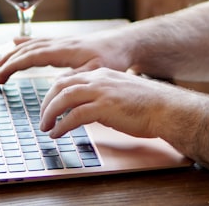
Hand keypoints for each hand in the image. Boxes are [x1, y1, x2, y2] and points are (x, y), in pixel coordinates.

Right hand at [0, 30, 130, 83]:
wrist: (124, 44)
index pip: (32, 57)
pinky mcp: (66, 43)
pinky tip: (17, 44)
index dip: (13, 66)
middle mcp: (60, 44)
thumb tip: (56, 84)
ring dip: (14, 52)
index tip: (0, 76)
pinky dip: (25, 43)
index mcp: (65, 51)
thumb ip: (76, 77)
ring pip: (33, 44)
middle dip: (9, 61)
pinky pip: (40, 42)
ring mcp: (62, 42)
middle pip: (28, 50)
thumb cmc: (112, 57)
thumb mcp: (96, 71)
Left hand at [38, 68, 176, 139]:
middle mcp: (99, 79)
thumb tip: (88, 111)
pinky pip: (74, 115)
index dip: (55, 93)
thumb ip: (104, 97)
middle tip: (43, 118)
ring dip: (49, 113)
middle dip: (47, 102)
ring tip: (45, 127)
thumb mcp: (121, 94)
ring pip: (63, 98)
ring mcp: (101, 92)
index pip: (70, 78)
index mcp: (103, 74)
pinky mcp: (104, 107)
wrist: (166, 108)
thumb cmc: (149, 105)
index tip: (49, 105)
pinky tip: (58, 133)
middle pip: (61, 85)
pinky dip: (61, 126)